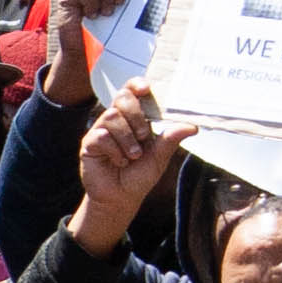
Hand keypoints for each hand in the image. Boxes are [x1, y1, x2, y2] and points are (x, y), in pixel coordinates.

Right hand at [67, 82, 185, 254]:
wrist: (121, 198)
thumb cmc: (139, 176)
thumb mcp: (159, 157)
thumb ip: (171, 139)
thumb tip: (192, 126)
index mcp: (134, 118)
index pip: (132, 91)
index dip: (136, 84)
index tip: (146, 88)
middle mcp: (117, 120)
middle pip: (122, 98)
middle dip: (136, 114)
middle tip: (144, 136)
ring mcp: (101, 130)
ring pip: (112, 116)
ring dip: (127, 138)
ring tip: (133, 156)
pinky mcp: (89, 143)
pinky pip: (101, 136)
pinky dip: (115, 150)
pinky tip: (119, 161)